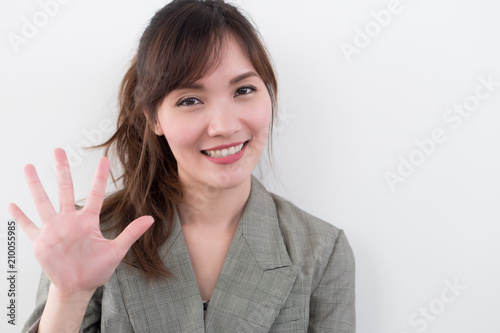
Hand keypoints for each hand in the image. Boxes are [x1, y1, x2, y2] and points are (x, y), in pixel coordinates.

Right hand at [8, 148, 153, 295]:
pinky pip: (29, 226)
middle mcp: (70, 220)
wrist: (79, 287)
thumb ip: (131, 233)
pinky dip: (20, 217)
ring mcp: (54, 229)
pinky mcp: (41, 242)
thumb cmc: (97, 269)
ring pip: (43, 202)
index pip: (95, 194)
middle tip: (58, 150)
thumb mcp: (117, 251)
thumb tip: (151, 219)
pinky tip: (12, 204)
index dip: (99, 177)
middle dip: (61, 171)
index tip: (103, 159)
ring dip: (36, 186)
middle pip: (65, 190)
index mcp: (88, 221)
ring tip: (29, 167)